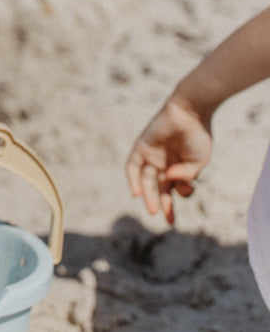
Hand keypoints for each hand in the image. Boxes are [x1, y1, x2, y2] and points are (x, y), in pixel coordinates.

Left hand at [125, 94, 213, 225]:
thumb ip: (187, 175)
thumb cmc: (198, 135)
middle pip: (158, 189)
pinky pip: (132, 166)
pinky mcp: (141, 147)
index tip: (177, 210)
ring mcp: (152, 156)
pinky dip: (133, 179)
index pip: (174, 190)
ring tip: (153, 209)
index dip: (177, 201)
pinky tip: (137, 193)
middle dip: (162, 204)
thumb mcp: (198, 162)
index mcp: (178, 168)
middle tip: (167, 219)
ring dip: (148, 195)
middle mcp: (164, 164)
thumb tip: (171, 181)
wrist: (191, 112)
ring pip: (146, 180)